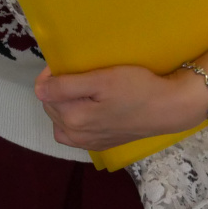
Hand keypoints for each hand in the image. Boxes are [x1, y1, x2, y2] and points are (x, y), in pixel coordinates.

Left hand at [34, 63, 205, 150]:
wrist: (168, 108)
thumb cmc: (137, 88)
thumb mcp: (101, 80)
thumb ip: (66, 86)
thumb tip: (38, 90)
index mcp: (73, 119)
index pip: (45, 92)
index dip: (52, 74)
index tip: (68, 63)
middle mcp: (77, 136)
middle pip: (52, 107)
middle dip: (58, 90)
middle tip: (80, 75)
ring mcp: (89, 143)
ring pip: (61, 121)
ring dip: (65, 106)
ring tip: (83, 92)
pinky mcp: (100, 145)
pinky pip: (75, 133)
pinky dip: (75, 120)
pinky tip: (89, 109)